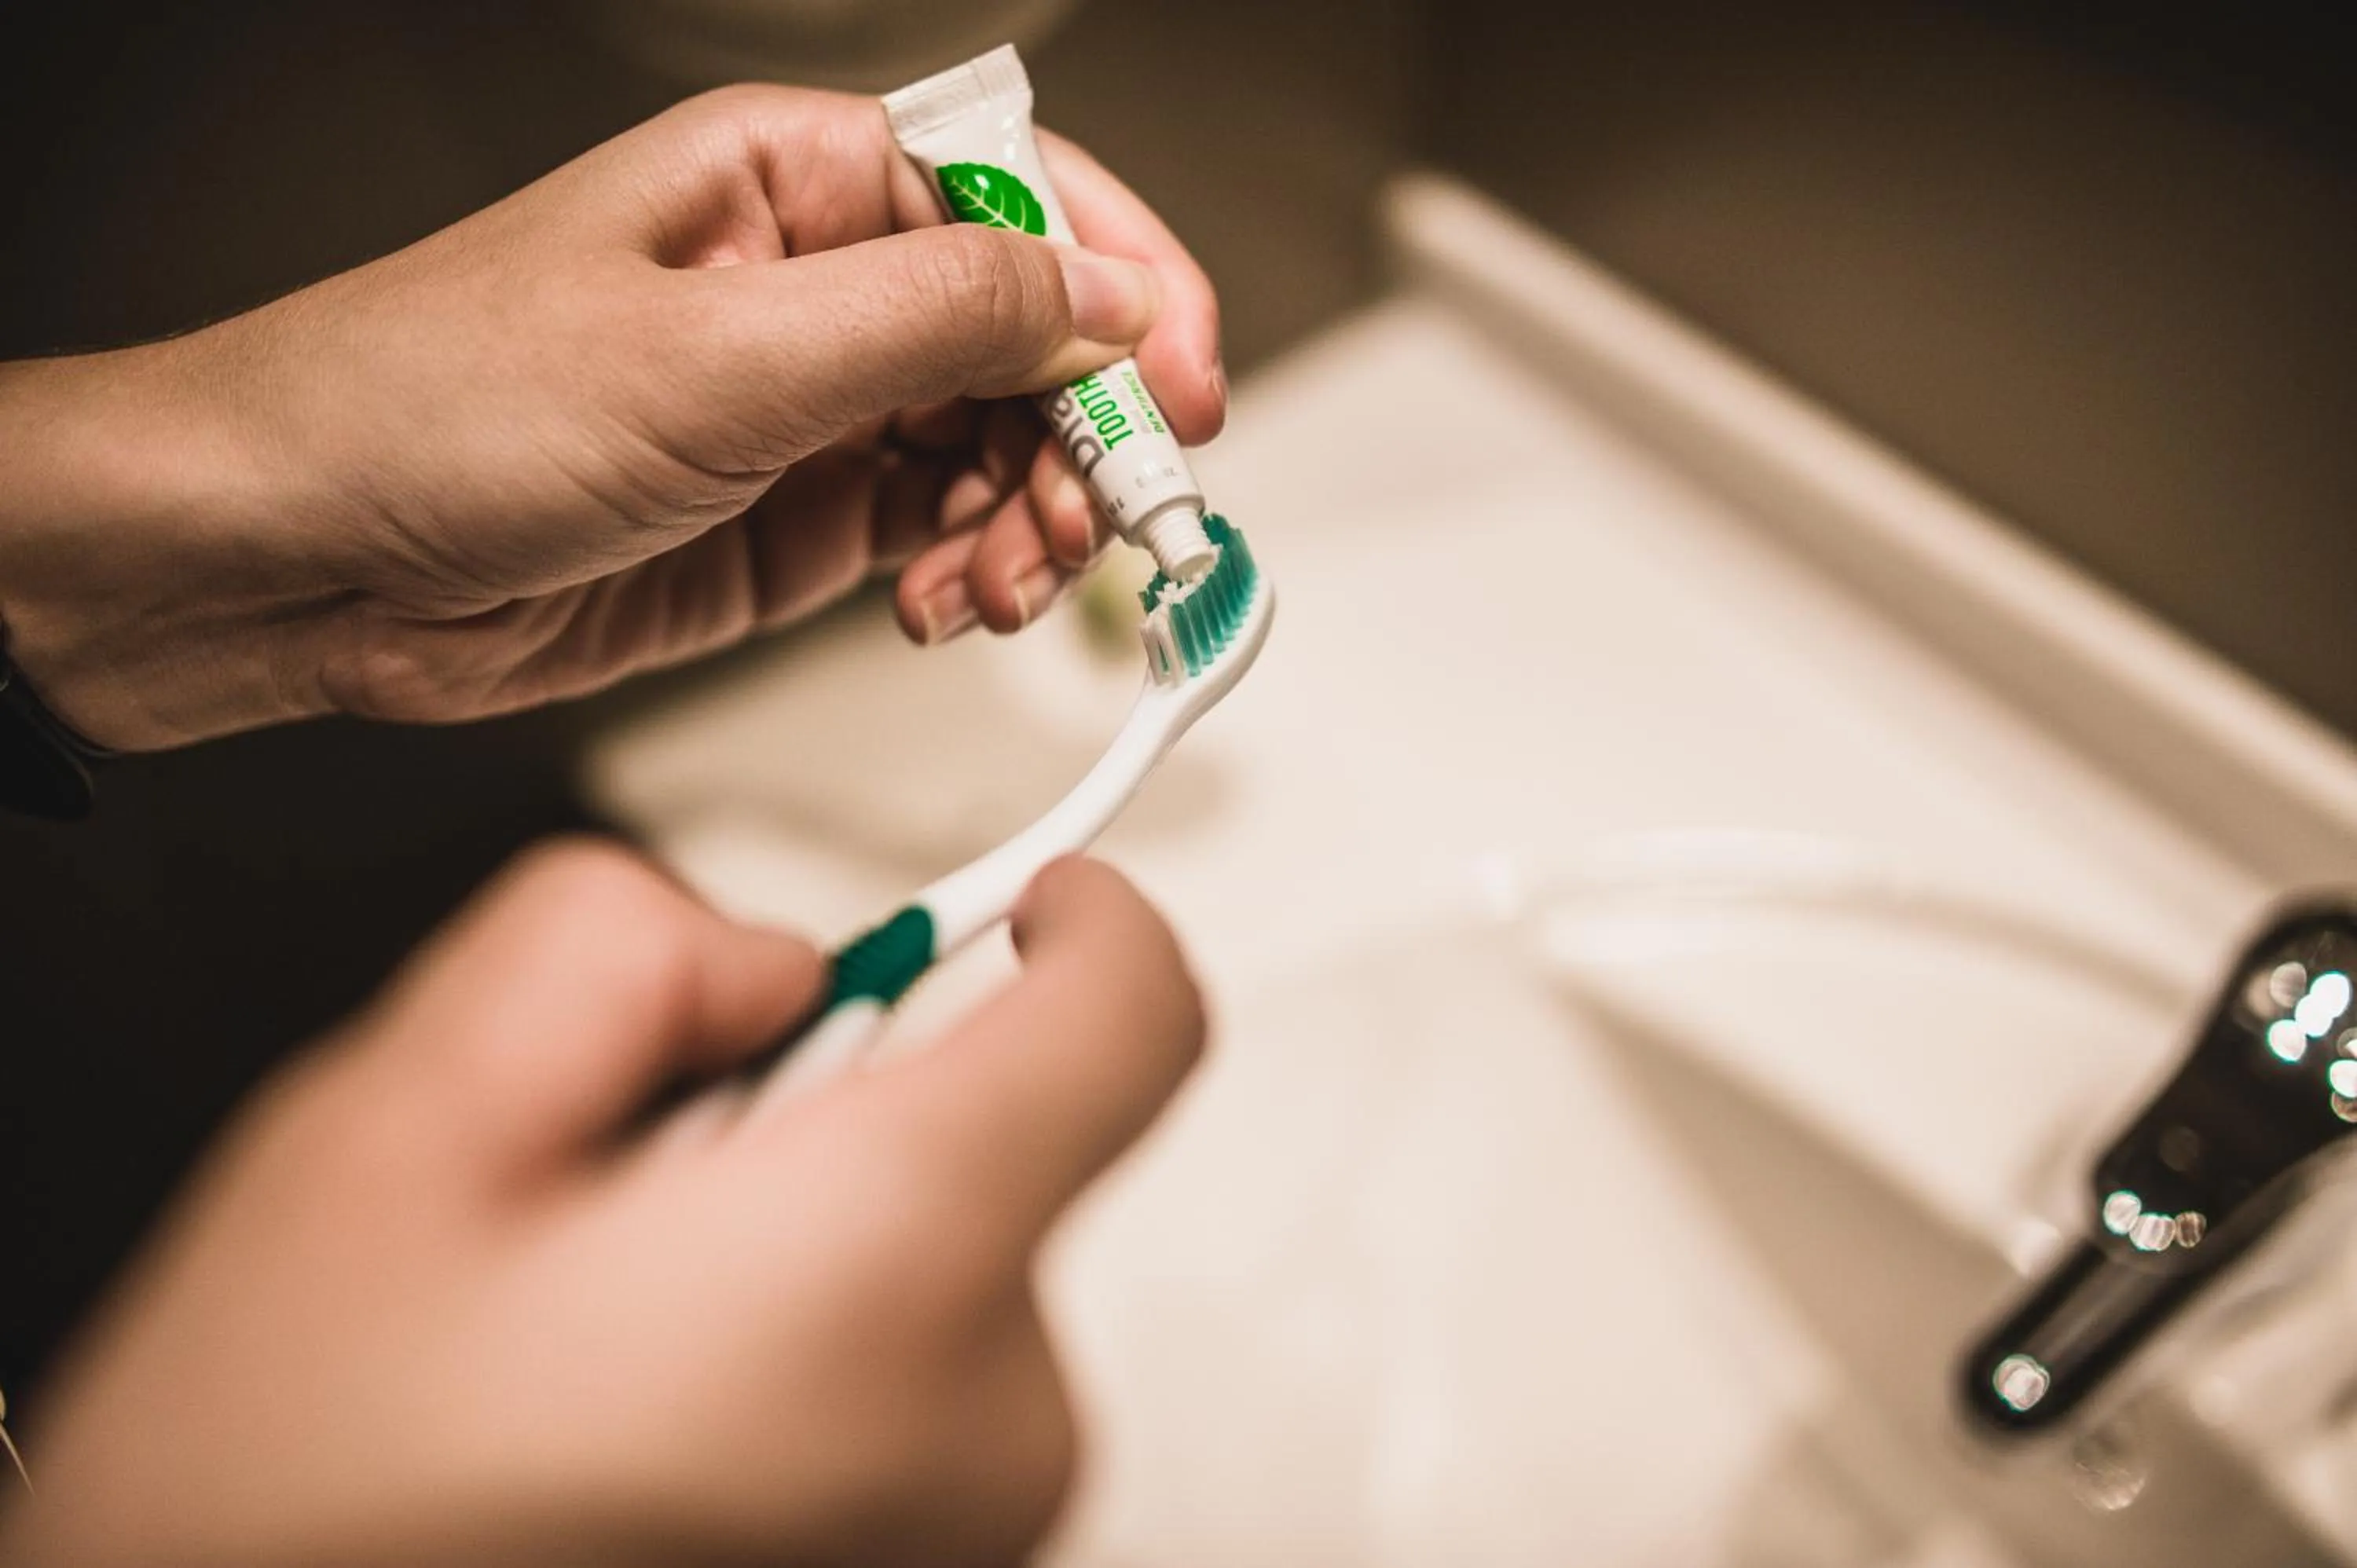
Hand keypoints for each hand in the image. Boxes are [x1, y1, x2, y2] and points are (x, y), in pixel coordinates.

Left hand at [0, 86, 1223, 749]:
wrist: (301, 558)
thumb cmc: (441, 404)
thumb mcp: (719, 354)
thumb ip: (936, 321)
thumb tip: (1105, 298)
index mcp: (796, 180)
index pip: (1028, 202)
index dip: (1129, 291)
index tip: (1183, 396)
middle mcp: (818, 286)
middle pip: (1038, 340)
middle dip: (1085, 438)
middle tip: (1100, 527)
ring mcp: (813, 408)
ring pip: (1002, 448)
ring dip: (1031, 523)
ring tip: (994, 587)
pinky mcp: (794, 517)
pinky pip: (939, 535)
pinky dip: (969, 577)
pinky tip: (942, 609)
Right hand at [0, 845, 1203, 1567]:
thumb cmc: (294, 1518)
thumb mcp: (381, 1138)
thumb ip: (601, 953)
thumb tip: (759, 959)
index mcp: (883, 1273)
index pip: (1132, 1029)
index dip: (1090, 929)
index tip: (1031, 906)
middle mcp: (982, 1425)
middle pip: (988, 1144)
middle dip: (817, 1115)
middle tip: (602, 1198)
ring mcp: (969, 1532)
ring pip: (930, 1265)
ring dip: (788, 1246)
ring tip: (582, 1348)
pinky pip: (907, 1386)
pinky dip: (794, 1355)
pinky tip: (628, 1430)